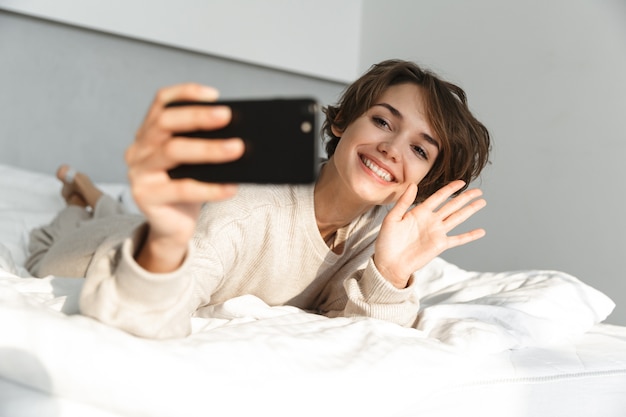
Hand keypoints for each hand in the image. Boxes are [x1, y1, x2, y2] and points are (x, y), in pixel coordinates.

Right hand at [125, 83, 244, 271]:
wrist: (172, 228)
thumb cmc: (186, 189)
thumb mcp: (194, 163)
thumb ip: (205, 144)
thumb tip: (239, 133)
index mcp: (149, 133)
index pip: (162, 102)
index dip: (185, 93)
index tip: (215, 94)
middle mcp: (139, 148)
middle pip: (165, 122)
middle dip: (198, 116)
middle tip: (227, 115)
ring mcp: (138, 172)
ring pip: (173, 151)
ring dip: (208, 149)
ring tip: (236, 148)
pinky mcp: (145, 196)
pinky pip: (182, 189)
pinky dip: (210, 188)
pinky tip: (231, 187)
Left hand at [373, 180, 486, 287]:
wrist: (389, 263)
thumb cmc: (387, 242)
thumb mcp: (392, 218)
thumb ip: (403, 202)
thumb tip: (413, 184)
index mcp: (419, 212)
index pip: (438, 197)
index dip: (450, 189)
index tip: (461, 182)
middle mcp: (431, 220)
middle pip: (452, 205)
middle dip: (465, 198)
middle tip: (478, 191)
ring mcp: (437, 233)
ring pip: (457, 218)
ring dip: (470, 210)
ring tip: (482, 202)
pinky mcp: (440, 245)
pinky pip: (458, 239)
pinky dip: (470, 236)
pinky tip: (481, 231)